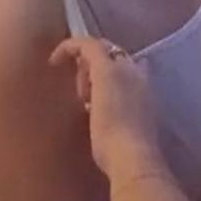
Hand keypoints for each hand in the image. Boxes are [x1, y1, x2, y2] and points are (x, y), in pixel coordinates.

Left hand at [49, 38, 164, 183]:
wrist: (134, 156)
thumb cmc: (128, 154)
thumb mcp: (126, 134)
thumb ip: (120, 120)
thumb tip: (103, 114)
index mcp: (146, 90)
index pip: (129, 70)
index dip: (110, 76)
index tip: (94, 95)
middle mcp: (137, 73)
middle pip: (113, 58)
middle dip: (94, 72)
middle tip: (85, 99)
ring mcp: (123, 69)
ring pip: (100, 53)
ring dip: (84, 71)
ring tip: (80, 99)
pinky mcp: (105, 68)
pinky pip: (86, 45)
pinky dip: (69, 48)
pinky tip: (54, 59)